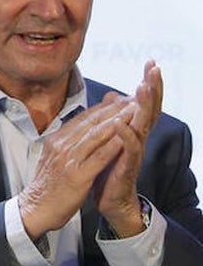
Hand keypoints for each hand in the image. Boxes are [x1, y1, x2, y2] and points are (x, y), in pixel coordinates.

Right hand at [19, 97, 134, 240]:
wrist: (35, 209)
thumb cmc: (47, 186)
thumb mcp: (53, 158)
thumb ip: (66, 143)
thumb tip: (79, 130)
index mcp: (56, 140)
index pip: (83, 118)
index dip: (103, 107)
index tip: (120, 100)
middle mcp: (61, 145)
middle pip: (91, 122)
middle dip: (113, 109)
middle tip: (132, 98)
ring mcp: (68, 160)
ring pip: (96, 135)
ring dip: (117, 121)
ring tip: (133, 111)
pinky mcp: (77, 175)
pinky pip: (98, 157)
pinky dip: (112, 145)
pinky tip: (125, 138)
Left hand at [95, 61, 162, 235]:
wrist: (110, 202)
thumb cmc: (110, 169)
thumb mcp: (110, 139)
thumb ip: (115, 118)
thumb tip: (115, 96)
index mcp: (132, 131)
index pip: (142, 103)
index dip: (148, 84)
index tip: (151, 63)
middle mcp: (136, 140)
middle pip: (148, 110)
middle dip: (152, 89)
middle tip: (155, 68)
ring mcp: (133, 154)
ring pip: (142, 127)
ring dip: (143, 107)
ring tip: (142, 88)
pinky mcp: (126, 169)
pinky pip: (128, 151)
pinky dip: (125, 137)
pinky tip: (122, 124)